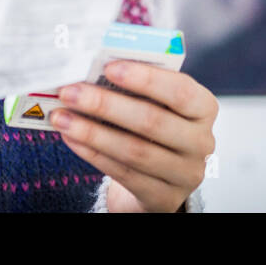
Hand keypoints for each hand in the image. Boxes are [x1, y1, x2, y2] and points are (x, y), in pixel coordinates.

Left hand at [49, 62, 216, 212]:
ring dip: (91, 132)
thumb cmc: (156, 124)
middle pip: (151, 121)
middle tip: (70, 92)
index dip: (145, 78)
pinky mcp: (164, 197)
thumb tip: (92, 68)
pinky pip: (123, 173)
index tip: (108, 67)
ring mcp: (185, 174)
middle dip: (105, 104)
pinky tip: (72, 139)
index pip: (179, 91)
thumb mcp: (158, 102)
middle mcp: (201, 142)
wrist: (162, 174)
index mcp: (204, 108)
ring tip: (61, 117)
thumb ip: (137, 85)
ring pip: (134, 151)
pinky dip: (93, 153)